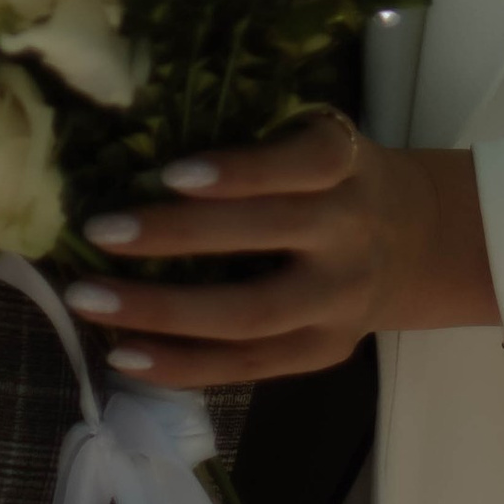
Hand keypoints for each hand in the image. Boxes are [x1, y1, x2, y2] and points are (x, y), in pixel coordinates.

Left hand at [61, 119, 497, 390]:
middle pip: (263, 239)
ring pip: (247, 316)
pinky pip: (245, 366)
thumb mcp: (318, 137)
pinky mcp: (322, 353)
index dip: (242, 170)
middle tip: (99, 229)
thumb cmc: (335, 176)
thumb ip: (260, 139)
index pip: (305, 164)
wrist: (415, 241)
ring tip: (88, 298)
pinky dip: (180, 366)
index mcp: (347, 166)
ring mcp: (338, 303)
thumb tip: (137, 139)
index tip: (172, 171)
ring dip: (160, 312)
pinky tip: (123, 355)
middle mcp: (349, 234)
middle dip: (175, 237)